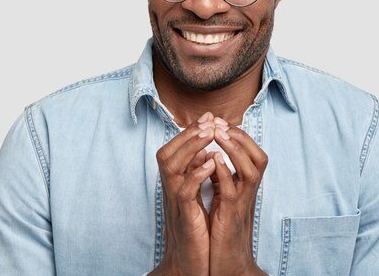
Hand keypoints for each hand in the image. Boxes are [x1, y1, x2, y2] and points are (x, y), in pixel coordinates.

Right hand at [150, 113, 216, 275]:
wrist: (189, 261)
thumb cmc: (194, 227)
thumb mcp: (196, 196)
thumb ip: (196, 174)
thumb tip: (203, 151)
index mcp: (174, 182)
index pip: (174, 149)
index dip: (190, 131)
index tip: (208, 117)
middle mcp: (170, 188)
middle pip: (168, 152)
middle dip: (189, 134)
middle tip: (209, 120)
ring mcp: (174, 202)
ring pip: (171, 166)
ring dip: (190, 147)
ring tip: (209, 134)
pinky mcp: (184, 217)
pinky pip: (184, 192)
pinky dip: (196, 175)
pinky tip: (210, 164)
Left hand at [207, 120, 268, 275]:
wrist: (227, 262)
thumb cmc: (222, 230)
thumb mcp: (222, 199)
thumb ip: (222, 178)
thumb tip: (212, 155)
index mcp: (245, 187)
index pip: (252, 154)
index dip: (238, 135)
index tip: (220, 122)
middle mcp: (249, 193)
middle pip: (259, 157)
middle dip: (241, 137)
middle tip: (220, 123)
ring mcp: (242, 204)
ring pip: (252, 170)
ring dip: (236, 149)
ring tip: (219, 134)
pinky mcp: (231, 217)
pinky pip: (232, 192)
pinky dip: (224, 174)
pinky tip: (213, 160)